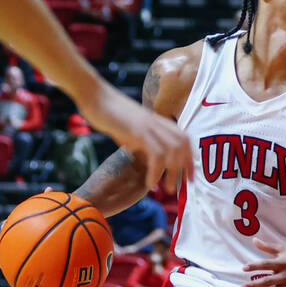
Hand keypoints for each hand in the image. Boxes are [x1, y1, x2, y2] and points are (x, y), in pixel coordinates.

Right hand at [76, 79, 190, 193]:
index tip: (190, 177)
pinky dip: (156, 171)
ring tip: (167, 189)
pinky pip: (156, 154)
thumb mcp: (131, 132)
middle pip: (183, 145)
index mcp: (159, 122)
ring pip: (173, 151)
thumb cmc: (110, 115)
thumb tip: (148, 162)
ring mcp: (150, 126)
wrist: (95, 96)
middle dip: (186, 167)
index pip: (184, 139)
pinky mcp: (139, 130)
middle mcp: (158, 123)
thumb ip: (142, 144)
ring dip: (172, 173)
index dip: (190, 158)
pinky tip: (150, 183)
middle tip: (184, 186)